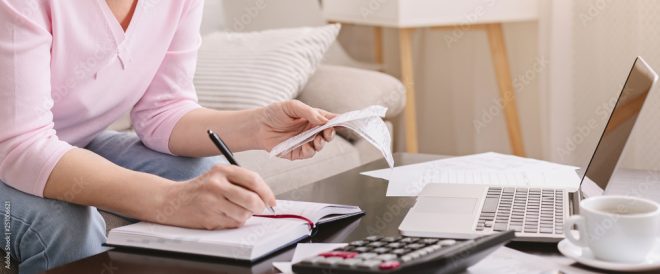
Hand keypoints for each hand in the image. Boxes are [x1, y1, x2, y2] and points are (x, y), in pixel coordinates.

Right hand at [154, 164, 275, 229]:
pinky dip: (234, 221)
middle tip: (259, 208)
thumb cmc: (200, 189)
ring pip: (244, 214)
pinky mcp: (208, 218)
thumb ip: (241, 182)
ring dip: (245, 215)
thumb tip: (266, 196)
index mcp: (221, 170)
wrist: (171, 200)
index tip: (271, 200)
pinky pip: (233, 223)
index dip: (267, 192)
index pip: (253, 180)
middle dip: (260, 206)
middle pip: (252, 199)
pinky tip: (223, 214)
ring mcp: (211, 202)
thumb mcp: (219, 175)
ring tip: (234, 209)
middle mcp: (216, 185)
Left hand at [257, 100, 335, 159]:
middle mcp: (311, 130)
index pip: (330, 119)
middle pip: (328, 134)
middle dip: (330, 134)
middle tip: (328, 132)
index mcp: (312, 117)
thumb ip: (308, 112)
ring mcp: (305, 141)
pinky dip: (310, 151)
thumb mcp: (291, 106)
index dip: (339, 121)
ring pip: (320, 145)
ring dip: (321, 143)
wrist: (258, 126)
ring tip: (317, 139)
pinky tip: (306, 146)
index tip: (345, 122)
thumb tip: (323, 120)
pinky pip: (308, 154)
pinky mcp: (297, 152)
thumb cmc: (274, 113)